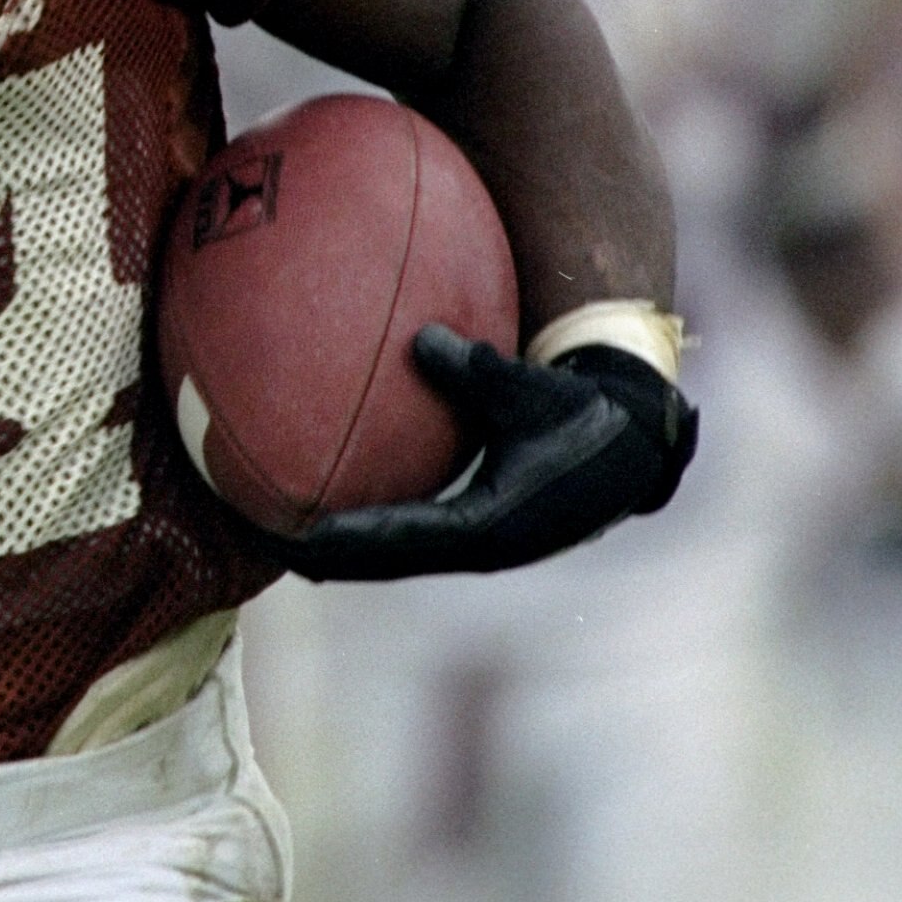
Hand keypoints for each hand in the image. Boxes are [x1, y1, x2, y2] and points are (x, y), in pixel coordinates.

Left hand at [273, 328, 697, 581]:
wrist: (632, 442)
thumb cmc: (582, 411)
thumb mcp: (527, 389)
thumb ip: (473, 368)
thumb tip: (419, 340)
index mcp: (492, 525)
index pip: (405, 540)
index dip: (350, 543)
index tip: (297, 539)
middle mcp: (483, 545)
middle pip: (391, 560)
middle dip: (332, 557)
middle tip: (270, 544)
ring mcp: (485, 542)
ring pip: (402, 553)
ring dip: (349, 550)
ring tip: (287, 539)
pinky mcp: (487, 529)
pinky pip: (418, 533)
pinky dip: (376, 528)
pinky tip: (337, 509)